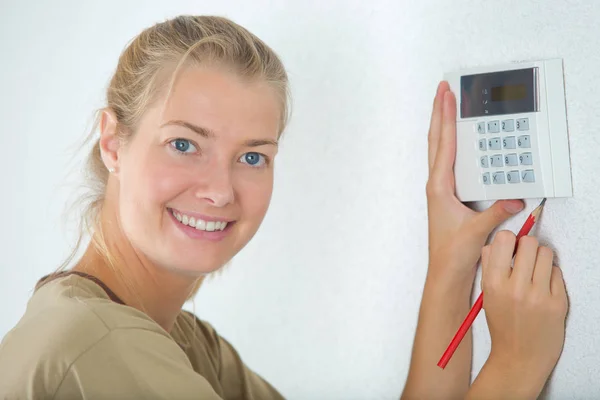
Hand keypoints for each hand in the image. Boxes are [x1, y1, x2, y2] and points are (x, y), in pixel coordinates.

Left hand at [426, 82, 523, 279]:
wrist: (445, 269)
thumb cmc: (453, 251)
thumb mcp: (477, 230)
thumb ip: (496, 212)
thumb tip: (515, 198)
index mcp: (439, 186)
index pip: (443, 145)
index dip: (445, 118)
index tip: (446, 96)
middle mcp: (436, 183)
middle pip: (436, 139)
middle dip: (438, 112)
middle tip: (442, 89)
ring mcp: (439, 187)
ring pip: (438, 148)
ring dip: (441, 125)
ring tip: (445, 104)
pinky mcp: (445, 193)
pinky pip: (446, 160)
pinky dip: (448, 143)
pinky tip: (454, 138)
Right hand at [481, 231, 567, 390]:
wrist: (520, 358)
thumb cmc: (502, 325)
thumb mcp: (487, 295)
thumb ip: (488, 267)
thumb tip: (494, 243)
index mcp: (494, 284)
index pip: (503, 239)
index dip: (508, 240)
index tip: (510, 246)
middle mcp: (516, 288)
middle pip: (528, 242)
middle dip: (527, 246)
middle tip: (525, 258)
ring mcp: (539, 295)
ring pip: (546, 253)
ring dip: (541, 258)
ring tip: (535, 271)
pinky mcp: (558, 302)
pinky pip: (557, 272)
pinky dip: (551, 275)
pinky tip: (544, 286)